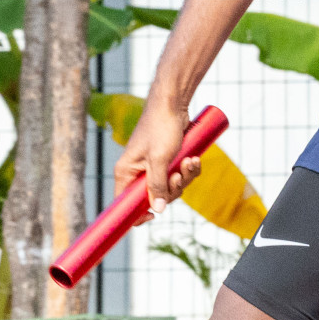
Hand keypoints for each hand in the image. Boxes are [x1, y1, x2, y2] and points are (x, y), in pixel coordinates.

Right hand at [114, 102, 202, 224]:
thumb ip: (157, 185)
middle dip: (172, 189)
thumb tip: (158, 209)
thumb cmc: (161, 126)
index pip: (124, 203)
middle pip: (154, 198)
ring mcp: (153, 166)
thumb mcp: (159, 159)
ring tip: (190, 160)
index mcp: (126, 172)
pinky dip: (188, 169)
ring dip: (184, 177)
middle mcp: (137, 171)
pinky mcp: (167, 160)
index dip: (138, 214)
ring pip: (170, 187)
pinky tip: (194, 158)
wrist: (173, 103)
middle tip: (178, 174)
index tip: (153, 216)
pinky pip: (178, 175)